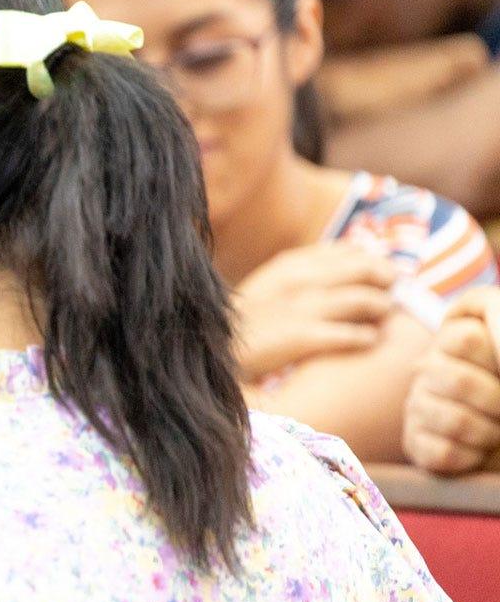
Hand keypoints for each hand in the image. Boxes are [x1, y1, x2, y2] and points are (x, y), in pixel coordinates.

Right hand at [231, 244, 398, 379]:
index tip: (382, 270)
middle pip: (363, 269)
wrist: (208, 351)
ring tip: (383, 316)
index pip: (348, 250)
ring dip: (381, 308)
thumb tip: (351, 258)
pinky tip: (368, 340)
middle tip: (394, 290)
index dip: (372, 259)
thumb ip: (304, 272)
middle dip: (386, 278)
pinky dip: (366, 337)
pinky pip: (350, 335)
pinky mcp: (300, 337)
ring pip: (364, 300)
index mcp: (289, 264)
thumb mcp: (268, 285)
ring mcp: (300, 308)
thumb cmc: (244, 322)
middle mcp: (298, 281)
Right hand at [405, 288, 499, 473]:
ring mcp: (418, 407)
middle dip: (494, 398)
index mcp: (453, 343)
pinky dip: (471, 456)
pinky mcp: (416, 444)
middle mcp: (428, 371)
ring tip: (497, 433)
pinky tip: (478, 452)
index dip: (495, 357)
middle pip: (453, 378)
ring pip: (450, 419)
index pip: (463, 339)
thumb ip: (486, 307)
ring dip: (488, 432)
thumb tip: (459, 322)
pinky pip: (440, 452)